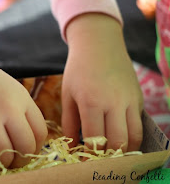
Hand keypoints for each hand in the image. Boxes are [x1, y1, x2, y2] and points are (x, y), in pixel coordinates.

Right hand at [0, 22, 47, 169]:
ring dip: (2, 162)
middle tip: (14, 162)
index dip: (36, 147)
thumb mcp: (7, 87)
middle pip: (27, 147)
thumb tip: (27, 141)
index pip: (40, 132)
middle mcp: (8, 109)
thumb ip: (19, 111)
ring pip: (5, 157)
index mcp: (21, 97)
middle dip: (22, 160)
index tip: (28, 151)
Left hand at [62, 14, 142, 151]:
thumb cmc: (78, 69)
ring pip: (134, 137)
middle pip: (118, 143)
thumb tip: (74, 146)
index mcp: (92, 103)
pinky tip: (121, 136)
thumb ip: (69, 123)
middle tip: (99, 159)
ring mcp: (130, 100)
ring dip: (124, 150)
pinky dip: (132, 135)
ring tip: (112, 152)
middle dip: (108, 157)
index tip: (85, 162)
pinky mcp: (139, 97)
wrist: (99, 44)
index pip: (95, 140)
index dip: (89, 155)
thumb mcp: (68, 95)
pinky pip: (139, 123)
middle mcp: (114, 103)